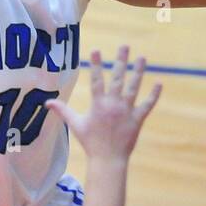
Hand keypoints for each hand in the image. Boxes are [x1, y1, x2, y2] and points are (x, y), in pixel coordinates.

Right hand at [46, 46, 160, 159]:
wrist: (108, 160)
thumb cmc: (90, 142)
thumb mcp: (75, 125)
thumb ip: (63, 111)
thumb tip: (47, 103)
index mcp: (98, 105)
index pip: (96, 80)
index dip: (96, 65)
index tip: (96, 50)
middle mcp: (113, 105)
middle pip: (118, 78)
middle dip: (121, 61)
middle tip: (124, 46)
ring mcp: (127, 111)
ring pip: (134, 87)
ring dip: (138, 72)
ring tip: (142, 58)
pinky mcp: (137, 119)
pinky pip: (147, 105)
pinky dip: (154, 95)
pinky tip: (159, 83)